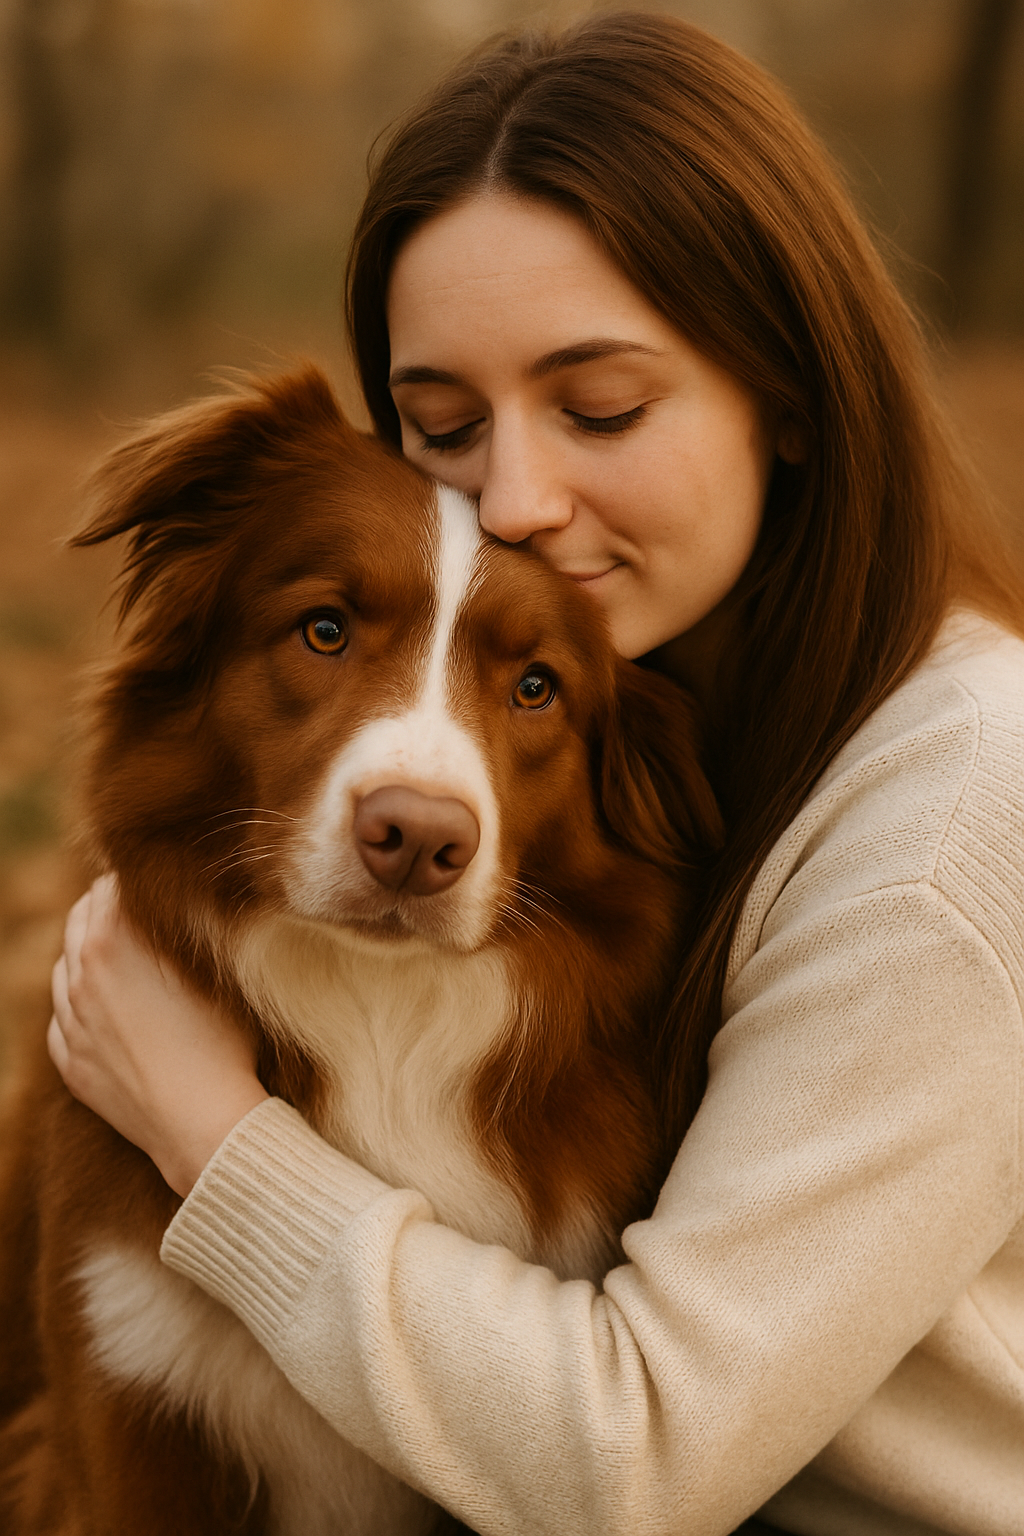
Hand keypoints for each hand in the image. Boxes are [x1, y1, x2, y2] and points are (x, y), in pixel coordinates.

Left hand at [49, 875, 267, 1196]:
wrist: (201, 1122)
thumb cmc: (223, 1041)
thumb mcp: (217, 967)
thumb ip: (195, 921)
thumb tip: (194, 890)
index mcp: (113, 941)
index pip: (111, 885)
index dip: (136, 879)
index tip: (155, 883)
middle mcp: (81, 976)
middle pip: (81, 920)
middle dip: (106, 909)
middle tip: (135, 911)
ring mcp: (71, 1022)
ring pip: (63, 968)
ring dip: (87, 955)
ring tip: (120, 956)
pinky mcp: (71, 1062)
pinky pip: (62, 1019)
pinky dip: (78, 1005)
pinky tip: (103, 1007)